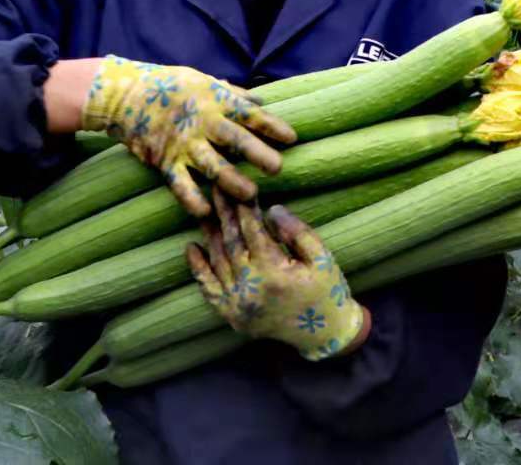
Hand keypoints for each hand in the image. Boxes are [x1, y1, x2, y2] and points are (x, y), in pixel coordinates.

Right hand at [80, 56, 295, 214]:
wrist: (125, 94)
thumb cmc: (169, 85)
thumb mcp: (203, 80)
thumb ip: (232, 93)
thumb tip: (260, 100)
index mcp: (214, 100)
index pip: (248, 113)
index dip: (271, 125)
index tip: (291, 138)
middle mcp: (201, 121)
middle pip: (234, 139)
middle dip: (257, 153)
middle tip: (277, 168)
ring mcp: (183, 143)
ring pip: (211, 165)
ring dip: (231, 181)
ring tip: (251, 194)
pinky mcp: (164, 160)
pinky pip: (179, 183)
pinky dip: (191, 198)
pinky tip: (205, 212)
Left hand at [186, 190, 368, 360]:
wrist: (324, 335)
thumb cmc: (327, 291)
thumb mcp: (322, 257)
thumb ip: (297, 232)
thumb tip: (271, 209)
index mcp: (274, 272)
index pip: (252, 230)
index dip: (243, 206)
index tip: (237, 186)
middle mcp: (250, 288)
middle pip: (231, 241)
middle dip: (224, 212)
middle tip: (216, 187)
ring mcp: (238, 304)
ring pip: (218, 261)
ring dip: (210, 234)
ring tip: (205, 210)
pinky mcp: (232, 315)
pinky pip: (209, 290)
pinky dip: (198, 269)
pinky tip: (192, 247)